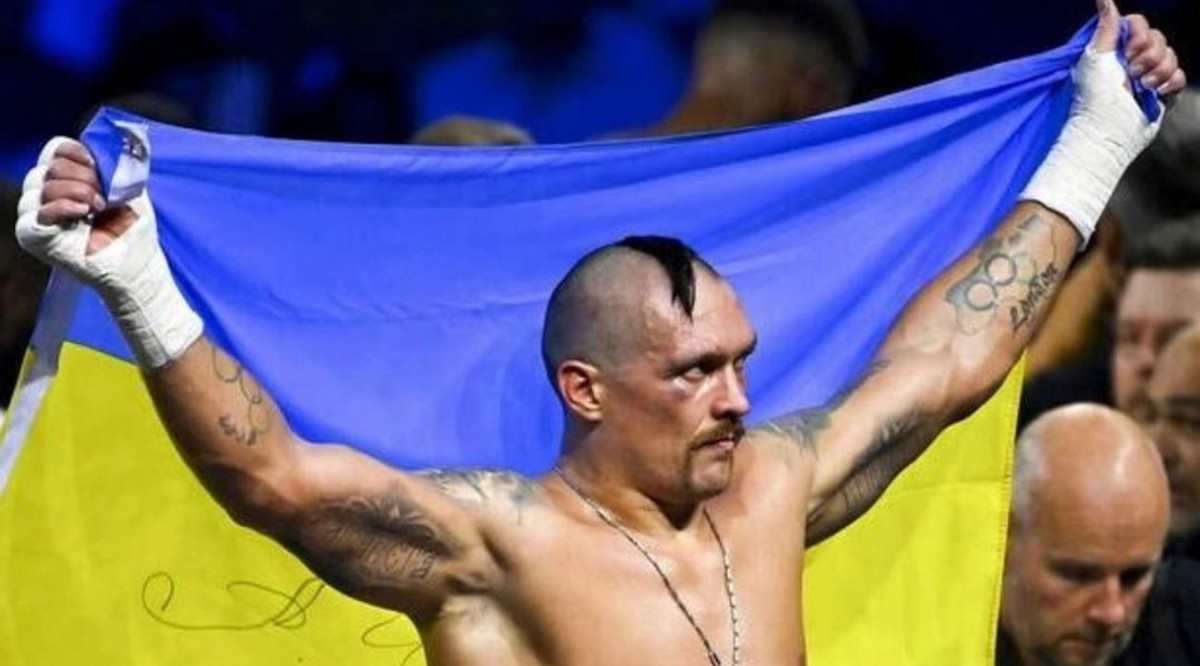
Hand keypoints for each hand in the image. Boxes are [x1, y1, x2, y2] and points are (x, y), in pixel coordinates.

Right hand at [15, 136, 201, 367]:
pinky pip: (35, 215)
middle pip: (51, 166)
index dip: (78, 153)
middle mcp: (47, 194)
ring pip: (42, 185)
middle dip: (83, 176)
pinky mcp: (34, 237)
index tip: (99, 167)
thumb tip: (128, 134)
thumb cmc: (132, 229)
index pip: (57, 150)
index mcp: (67, 180)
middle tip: (104, 198)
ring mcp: (38, 216)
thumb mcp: (130, 188)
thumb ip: (121, 162)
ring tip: (98, 209)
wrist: (136, 264)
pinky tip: (82, 213)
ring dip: (77, 192)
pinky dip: (60, 208)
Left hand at [1093, 0, 1185, 96]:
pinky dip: (1171, 83)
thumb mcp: (1096, 57)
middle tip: (1132, 73)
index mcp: (1115, 50)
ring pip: (1171, 56)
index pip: (1139, 25)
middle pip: (1159, 39)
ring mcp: (1148, 77)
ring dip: (1159, 71)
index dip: (1141, 34)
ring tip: (1142, 87)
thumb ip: (1106, 27)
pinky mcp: (1162, 94)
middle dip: (1149, 56)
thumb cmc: (1094, 96)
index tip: (1129, 50)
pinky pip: (1179, 76)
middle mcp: (1132, 61)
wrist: (1109, 131)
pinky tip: (1157, 93)